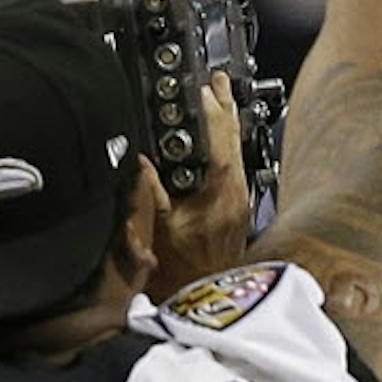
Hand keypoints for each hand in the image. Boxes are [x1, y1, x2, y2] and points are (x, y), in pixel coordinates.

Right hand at [147, 73, 252, 296]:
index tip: (206, 86)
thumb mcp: (156, 230)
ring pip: (236, 150)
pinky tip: (219, 138)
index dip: (214, 110)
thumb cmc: (181, 272)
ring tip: (220, 98)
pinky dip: (225, 145)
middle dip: (224, 107)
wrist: (203, 300)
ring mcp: (241, 200)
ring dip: (226, 123)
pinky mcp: (238, 208)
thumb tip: (140, 161)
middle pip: (234, 139)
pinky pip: (235, 165)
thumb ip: (149, 193)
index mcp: (220, 191)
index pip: (221, 139)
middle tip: (218, 80)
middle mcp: (237, 192)